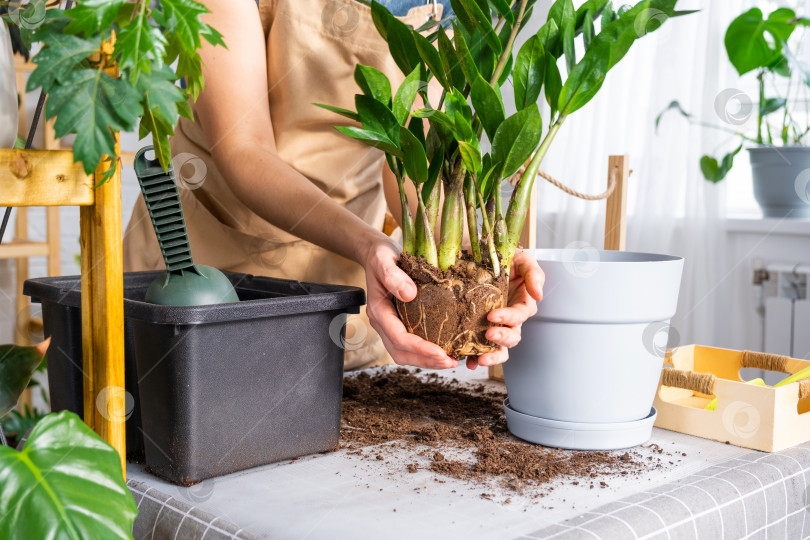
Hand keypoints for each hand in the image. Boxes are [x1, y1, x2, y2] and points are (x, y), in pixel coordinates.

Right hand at [361, 238, 458, 368]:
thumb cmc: (380, 256)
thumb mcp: (384, 260)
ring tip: (451, 361)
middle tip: (451, 362)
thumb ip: (393, 276)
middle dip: (426, 360)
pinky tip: (445, 350)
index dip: (420, 348)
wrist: (376, 255)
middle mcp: (382, 323)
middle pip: (401, 353)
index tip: (441, 353)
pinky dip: (426, 352)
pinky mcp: (398, 324)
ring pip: (405, 354)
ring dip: (427, 361)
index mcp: (378, 311)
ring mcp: (389, 326)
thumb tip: (410, 295)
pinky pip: (410, 345)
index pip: (398, 338)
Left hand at [466, 249, 543, 369]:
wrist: (476, 255)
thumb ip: (533, 273)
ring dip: (491, 355)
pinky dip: (473, 357)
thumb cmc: (503, 256)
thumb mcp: (522, 258)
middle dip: (502, 338)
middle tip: (488, 334)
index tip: (493, 315)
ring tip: (478, 359)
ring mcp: (495, 325)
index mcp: (521, 302)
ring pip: (499, 348)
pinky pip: (479, 347)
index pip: (520, 314)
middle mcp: (509, 318)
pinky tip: (465, 361)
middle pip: (512, 336)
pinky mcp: (478, 328)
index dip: (509, 317)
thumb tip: (539, 294)